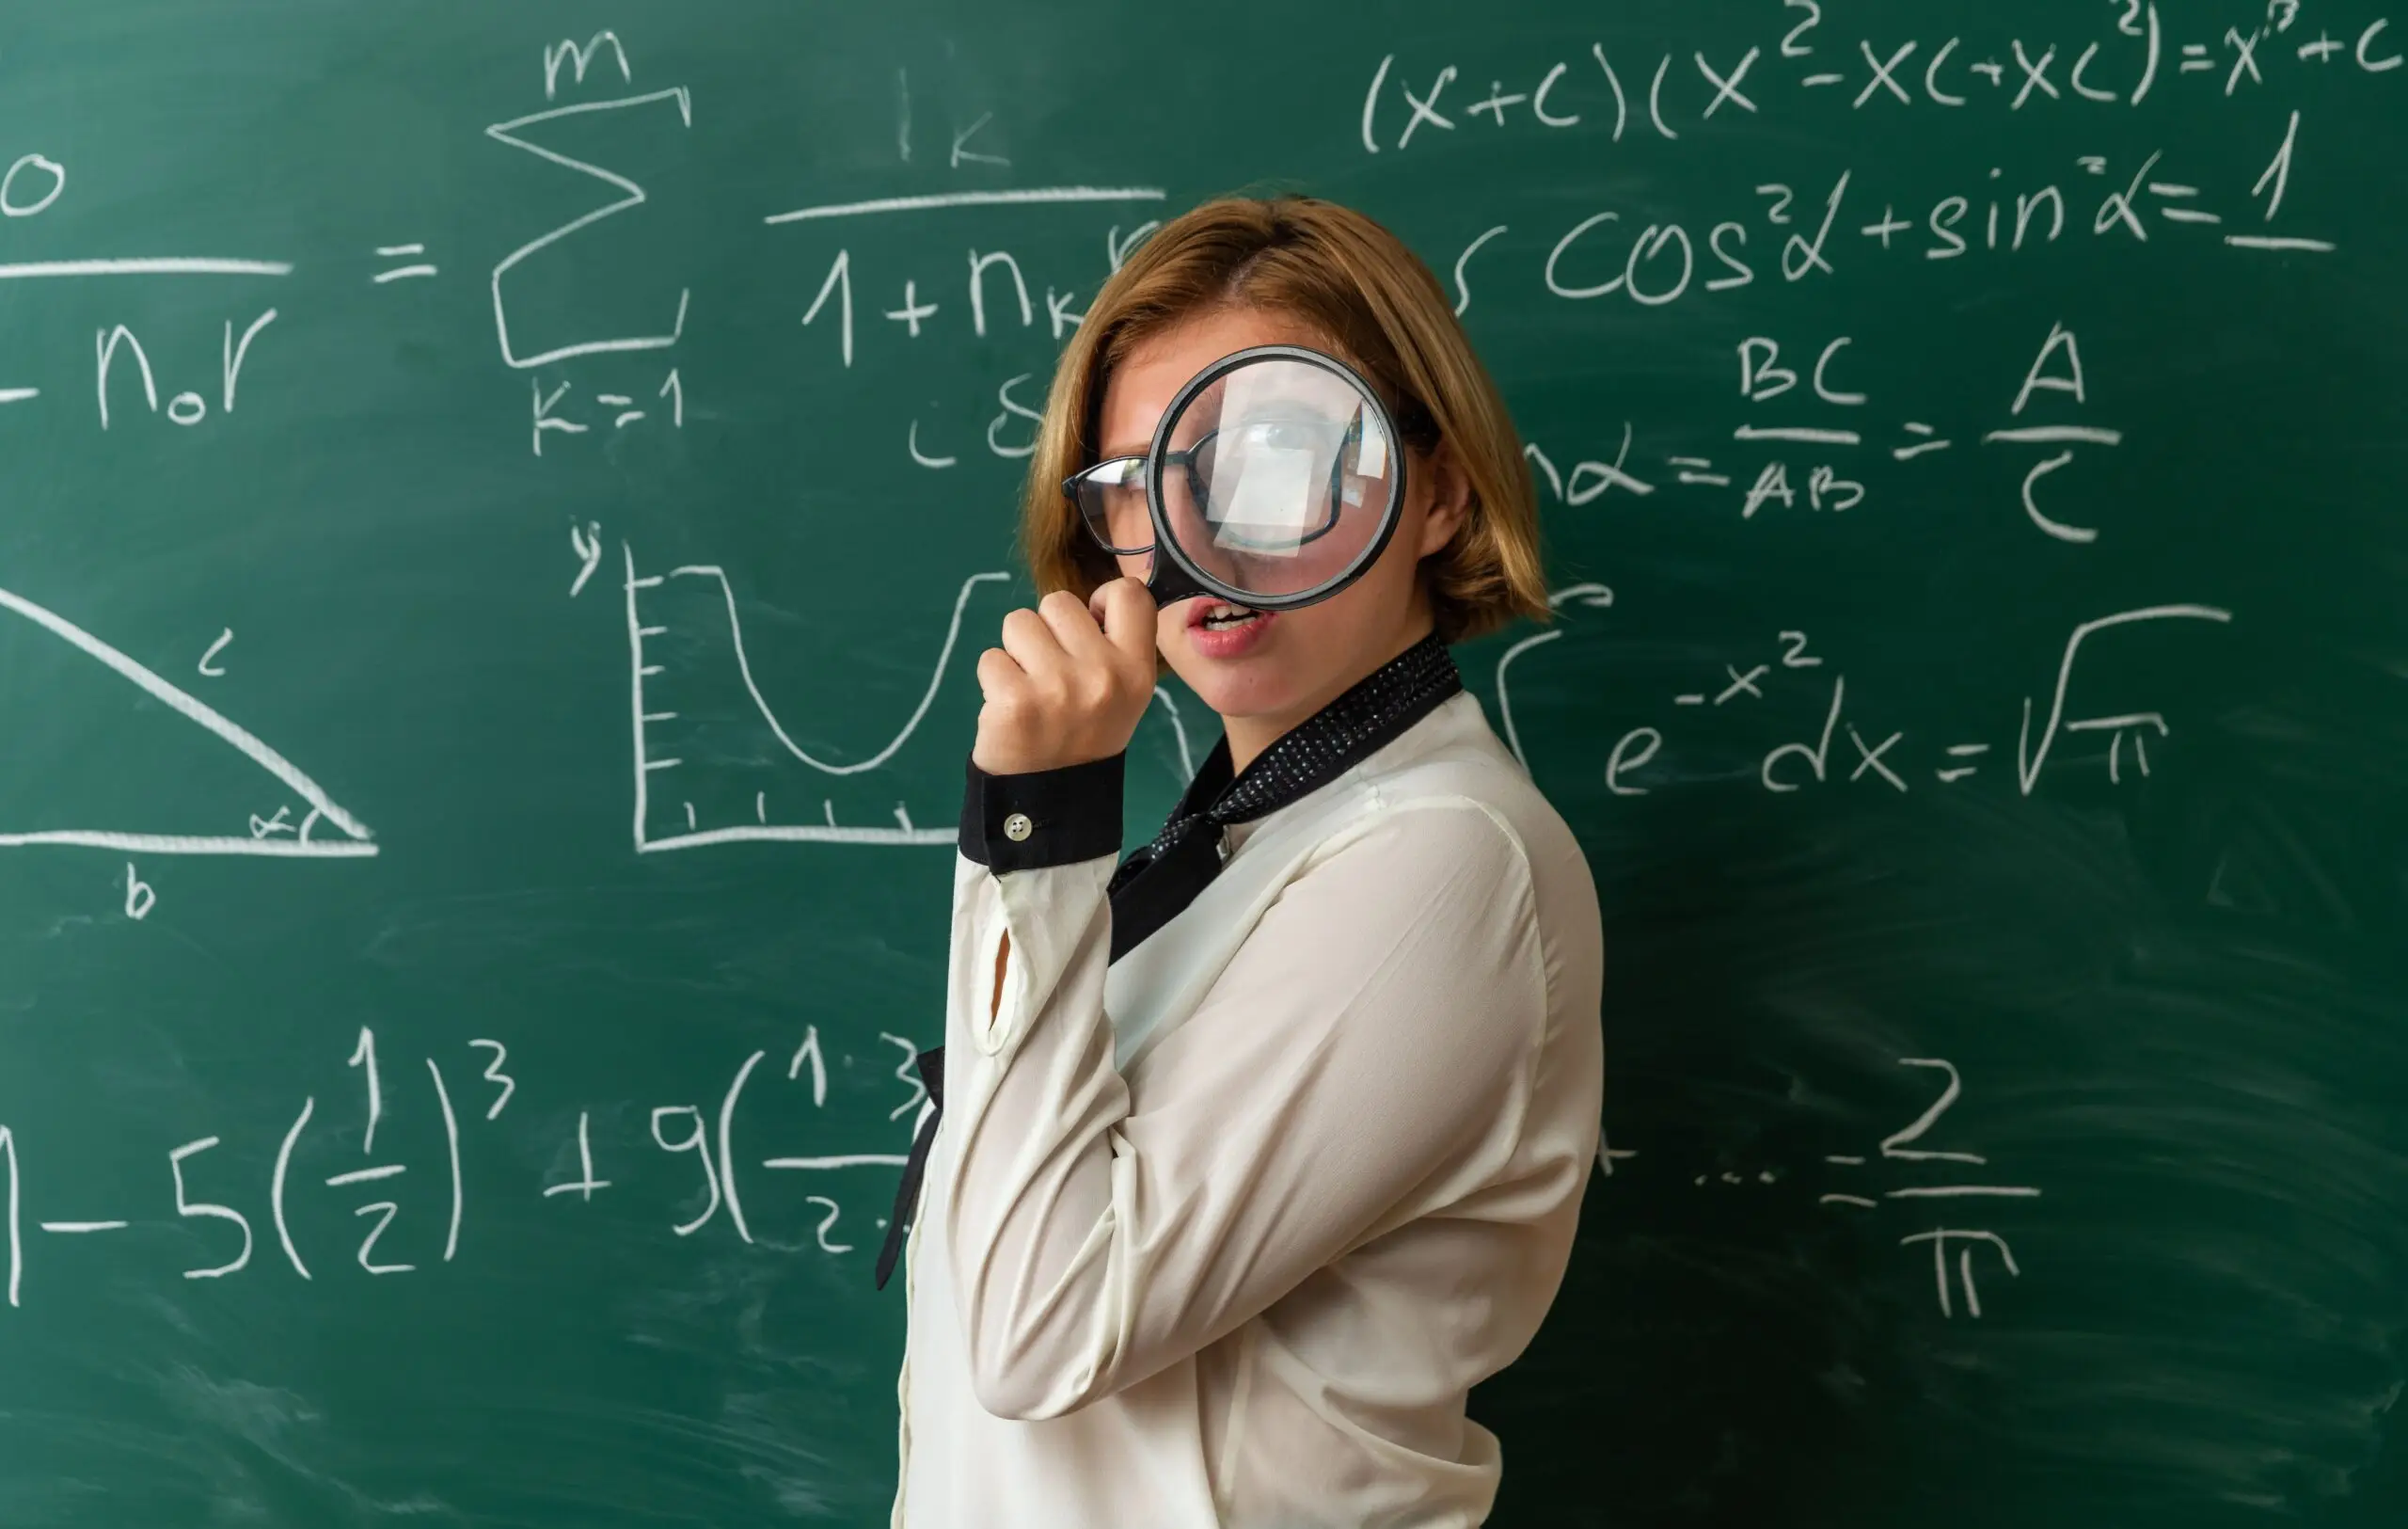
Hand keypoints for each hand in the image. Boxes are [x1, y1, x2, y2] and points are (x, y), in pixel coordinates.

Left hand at [972, 579, 1157, 773]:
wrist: (1051, 801)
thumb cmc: (1084, 737)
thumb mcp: (1122, 695)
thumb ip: (1111, 646)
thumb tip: (1086, 606)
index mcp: (1136, 670)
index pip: (1131, 595)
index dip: (1102, 600)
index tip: (1090, 627)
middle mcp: (1103, 674)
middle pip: (1058, 603)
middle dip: (1046, 632)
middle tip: (1051, 674)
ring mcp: (1057, 687)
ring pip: (1018, 622)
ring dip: (1016, 652)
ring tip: (1029, 689)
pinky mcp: (1014, 701)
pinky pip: (990, 657)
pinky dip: (993, 679)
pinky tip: (1009, 708)